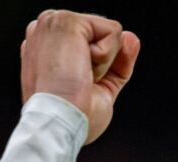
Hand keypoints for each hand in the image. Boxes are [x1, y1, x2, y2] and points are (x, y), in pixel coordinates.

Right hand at [20, 10, 139, 144]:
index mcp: (46, 48)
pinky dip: (106, 57)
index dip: (99, 68)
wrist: (58, 124)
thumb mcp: (102, 89)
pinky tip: (81, 68)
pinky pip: (113, 32)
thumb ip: (117, 62)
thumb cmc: (71, 118)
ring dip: (103, 63)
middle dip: (103, 64)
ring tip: (77, 76)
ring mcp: (54, 23)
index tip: (78, 88)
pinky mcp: (66, 21)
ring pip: (109, 33)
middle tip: (78, 84)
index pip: (91, 44)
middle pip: (101, 36)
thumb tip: (131, 38)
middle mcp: (46, 32)